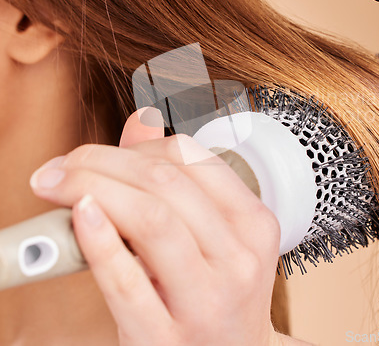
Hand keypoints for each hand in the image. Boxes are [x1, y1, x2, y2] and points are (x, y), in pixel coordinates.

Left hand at [30, 108, 281, 345]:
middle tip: (62, 167)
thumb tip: (141, 122)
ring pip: (152, 219)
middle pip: (166, 183)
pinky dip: (97, 241)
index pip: (192, 158)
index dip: (136, 147)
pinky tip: (79, 216)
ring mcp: (208, 299)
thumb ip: (176, 175)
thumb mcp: (212, 232)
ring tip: (58, 186)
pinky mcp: (168, 338)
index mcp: (253, 222)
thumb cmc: (218, 291)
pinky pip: (127, 281)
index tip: (98, 154)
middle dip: (101, 161)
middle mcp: (239, 257)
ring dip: (93, 188)